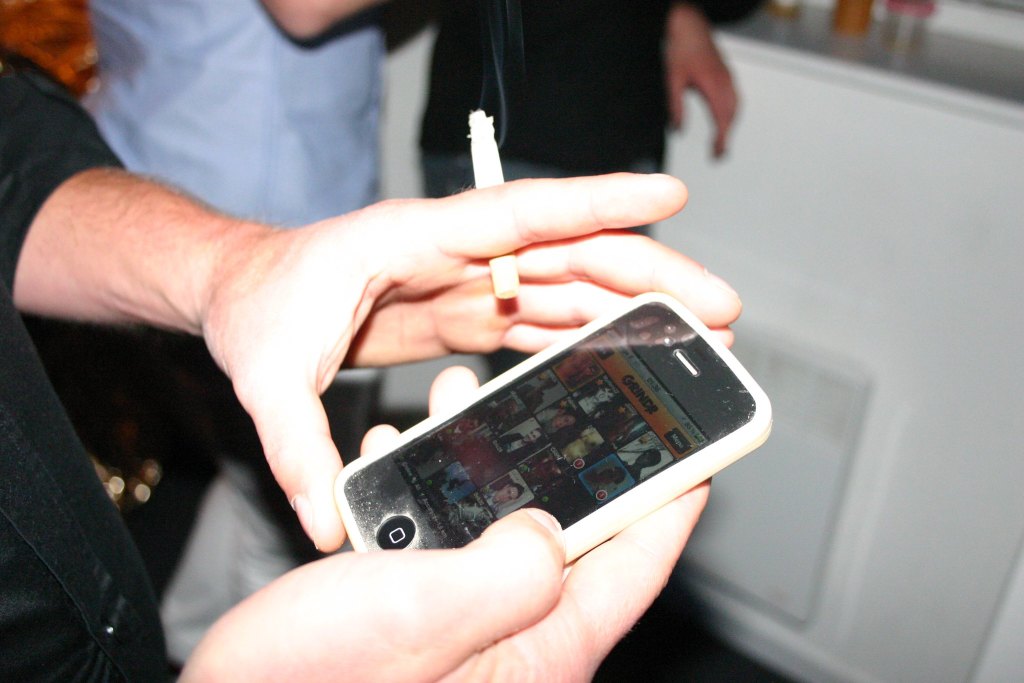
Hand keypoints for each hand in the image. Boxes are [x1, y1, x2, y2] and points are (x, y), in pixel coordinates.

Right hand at [181, 367, 710, 682]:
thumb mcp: (428, 617)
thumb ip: (511, 570)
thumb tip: (553, 525)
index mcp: (543, 643)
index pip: (641, 557)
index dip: (678, 491)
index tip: (703, 435)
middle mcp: (514, 628)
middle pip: (578, 524)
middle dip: (575, 450)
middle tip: (586, 388)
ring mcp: (466, 611)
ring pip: (503, 513)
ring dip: (490, 449)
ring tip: (468, 394)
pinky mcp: (420, 598)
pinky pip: (448, 525)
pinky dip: (431, 476)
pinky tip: (404, 443)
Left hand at [200, 173, 739, 550]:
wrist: (239, 292)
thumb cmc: (255, 309)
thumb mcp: (267, 377)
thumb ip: (297, 447)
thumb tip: (326, 523)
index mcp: (412, 240)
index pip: (520, 214)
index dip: (599, 204)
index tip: (669, 196)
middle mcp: (452, 253)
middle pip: (567, 253)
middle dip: (646, 275)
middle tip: (716, 308)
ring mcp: (463, 280)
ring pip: (563, 283)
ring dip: (627, 306)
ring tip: (689, 335)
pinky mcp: (462, 309)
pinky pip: (537, 316)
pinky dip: (583, 332)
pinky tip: (619, 356)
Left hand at [664, 3, 737, 156]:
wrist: (690, 25)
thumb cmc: (681, 48)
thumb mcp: (673, 80)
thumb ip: (675, 106)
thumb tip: (678, 129)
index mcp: (713, 85)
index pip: (722, 119)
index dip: (721, 139)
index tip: (718, 154)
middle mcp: (725, 82)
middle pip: (731, 116)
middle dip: (726, 136)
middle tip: (718, 154)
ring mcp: (728, 77)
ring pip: (735, 107)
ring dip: (730, 125)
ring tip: (721, 142)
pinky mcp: (727, 74)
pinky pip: (735, 98)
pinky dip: (731, 113)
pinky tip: (724, 119)